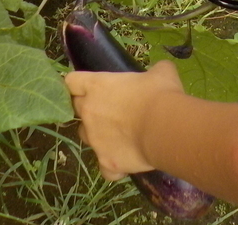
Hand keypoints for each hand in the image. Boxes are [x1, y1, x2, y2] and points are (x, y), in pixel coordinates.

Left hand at [65, 60, 184, 179]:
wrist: (165, 127)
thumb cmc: (159, 94)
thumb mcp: (161, 72)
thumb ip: (153, 71)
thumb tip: (160, 71)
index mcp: (96, 86)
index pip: (72, 82)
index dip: (79, 84)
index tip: (90, 87)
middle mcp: (89, 112)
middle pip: (76, 109)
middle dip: (89, 109)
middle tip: (112, 110)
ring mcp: (95, 140)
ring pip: (87, 137)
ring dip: (98, 136)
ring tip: (122, 136)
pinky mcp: (106, 162)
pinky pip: (104, 167)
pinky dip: (113, 164)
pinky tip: (127, 160)